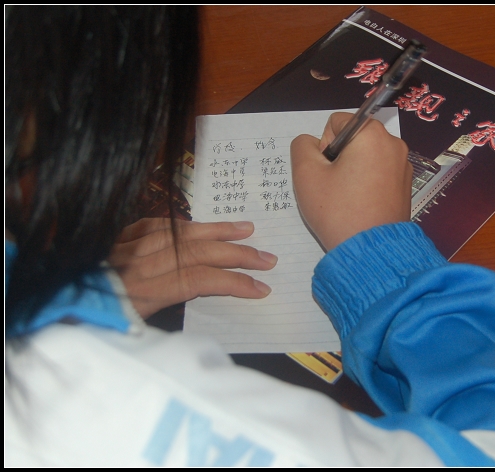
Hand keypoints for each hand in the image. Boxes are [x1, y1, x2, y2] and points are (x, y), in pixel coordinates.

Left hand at [108, 218, 276, 318]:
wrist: (59, 290)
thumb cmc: (95, 315)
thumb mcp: (130, 324)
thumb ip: (165, 307)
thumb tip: (202, 294)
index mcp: (144, 290)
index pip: (200, 280)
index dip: (234, 283)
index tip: (261, 289)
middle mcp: (142, 261)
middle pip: (200, 252)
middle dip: (238, 254)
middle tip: (267, 258)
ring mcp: (134, 242)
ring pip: (186, 232)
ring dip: (220, 230)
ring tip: (248, 229)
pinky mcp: (125, 231)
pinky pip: (162, 223)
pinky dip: (188, 224)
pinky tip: (204, 225)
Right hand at [290, 112, 411, 250]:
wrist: (370, 252)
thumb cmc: (337, 210)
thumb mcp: (306, 174)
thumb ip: (301, 146)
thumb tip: (311, 142)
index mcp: (372, 134)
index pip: (336, 122)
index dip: (323, 145)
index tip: (326, 171)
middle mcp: (394, 144)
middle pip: (353, 139)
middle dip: (339, 158)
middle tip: (333, 187)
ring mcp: (404, 165)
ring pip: (365, 157)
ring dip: (352, 170)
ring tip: (346, 198)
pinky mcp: (406, 186)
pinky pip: (379, 173)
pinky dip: (366, 183)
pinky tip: (360, 204)